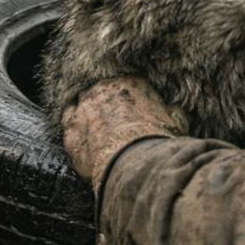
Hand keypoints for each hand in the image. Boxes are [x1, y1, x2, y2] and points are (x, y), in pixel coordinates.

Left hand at [61, 77, 187, 189]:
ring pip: (81, 103)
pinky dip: (74, 128)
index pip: (127, 82)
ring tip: (95, 128)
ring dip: (87, 113)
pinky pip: (67, 122)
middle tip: (113, 119)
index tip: (131, 109)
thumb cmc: (157, 141)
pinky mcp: (70, 128)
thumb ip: (173, 111)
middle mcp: (103, 88)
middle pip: (101, 90)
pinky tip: (82, 137)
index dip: (128, 97)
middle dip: (106, 102)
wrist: (135, 163)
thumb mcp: (175, 122)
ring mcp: (83, 107)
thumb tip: (176, 109)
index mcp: (131, 82)